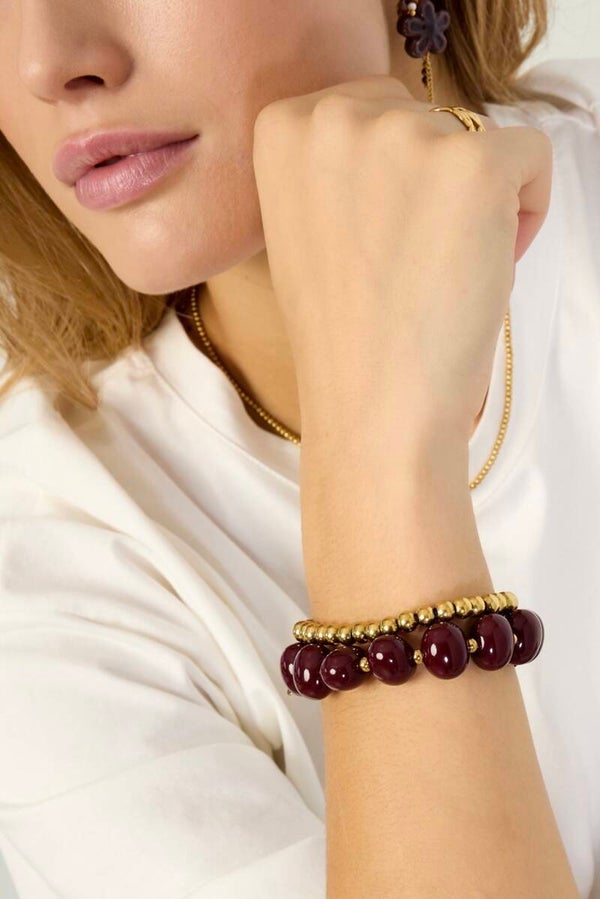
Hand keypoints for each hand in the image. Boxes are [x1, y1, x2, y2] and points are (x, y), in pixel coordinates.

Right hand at [251, 74, 552, 444]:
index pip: (369, 108)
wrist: (370, 400)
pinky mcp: (474, 164)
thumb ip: (337, 170)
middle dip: (431, 177)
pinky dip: (526, 207)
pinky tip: (489, 260)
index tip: (382, 229)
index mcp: (284, 128)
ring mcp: (405, 135)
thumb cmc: (342, 331)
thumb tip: (404, 153)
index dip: (391, 173)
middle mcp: (337, 115)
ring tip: (442, 268)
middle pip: (423, 116)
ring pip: (475, 138)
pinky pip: (529, 156)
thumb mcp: (305, 228)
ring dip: (474, 197)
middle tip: (413, 254)